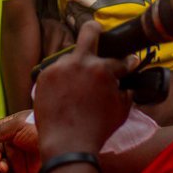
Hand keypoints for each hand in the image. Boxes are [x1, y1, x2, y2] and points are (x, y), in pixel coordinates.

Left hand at [35, 22, 135, 158]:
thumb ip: (127, 92)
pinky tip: (64, 93)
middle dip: (96, 29)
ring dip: (76, 67)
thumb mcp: (122, 111)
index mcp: (103, 69)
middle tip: (98, 33)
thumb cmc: (98, 130)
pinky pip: (56, 72)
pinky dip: (61, 80)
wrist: (67, 143)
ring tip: (77, 85)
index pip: (120, 60)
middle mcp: (80, 62)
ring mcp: (59, 67)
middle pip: (89, 30)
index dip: (128, 63)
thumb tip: (127, 85)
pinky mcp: (43, 76)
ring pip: (70, 58)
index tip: (129, 63)